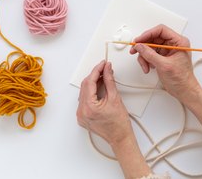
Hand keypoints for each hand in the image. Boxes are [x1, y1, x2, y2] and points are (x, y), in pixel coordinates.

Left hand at [77, 61, 150, 177]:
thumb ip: (109, 80)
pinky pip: (84, 100)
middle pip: (85, 86)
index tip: (103, 64)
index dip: (96, 70)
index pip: (89, 82)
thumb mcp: (115, 98)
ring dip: (92, 83)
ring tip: (103, 77)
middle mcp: (82, 111)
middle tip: (104, 68)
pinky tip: (98, 87)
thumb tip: (107, 69)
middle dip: (94, 76)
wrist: (120, 138)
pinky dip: (90, 92)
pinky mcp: (82, 117)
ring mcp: (80, 115)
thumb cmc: (119, 123)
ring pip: (84, 92)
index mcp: (89, 107)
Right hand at [130, 24, 200, 103]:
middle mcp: (173, 44)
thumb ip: (150, 54)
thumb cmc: (181, 79)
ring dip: (144, 56)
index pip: (161, 30)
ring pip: (149, 47)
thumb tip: (140, 46)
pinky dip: (146, 60)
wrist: (183, 91)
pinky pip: (149, 54)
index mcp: (179, 42)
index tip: (139, 40)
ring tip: (145, 65)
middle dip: (143, 46)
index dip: (148, 34)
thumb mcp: (164, 65)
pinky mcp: (162, 57)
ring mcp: (167, 51)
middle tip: (135, 50)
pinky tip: (148, 67)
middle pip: (153, 38)